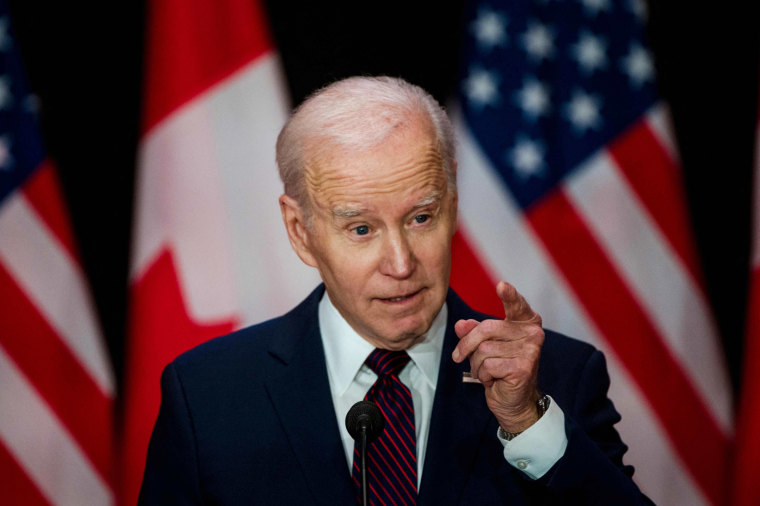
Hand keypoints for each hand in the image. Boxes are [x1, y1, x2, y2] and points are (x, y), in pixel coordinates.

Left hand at [452, 281, 544, 432]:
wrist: (514, 402)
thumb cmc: (500, 369)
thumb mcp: (484, 346)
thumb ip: (473, 332)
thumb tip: (460, 325)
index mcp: (526, 323)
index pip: (517, 305)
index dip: (509, 295)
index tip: (501, 285)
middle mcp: (533, 333)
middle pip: (486, 329)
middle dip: (466, 345)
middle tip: (458, 357)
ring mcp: (530, 350)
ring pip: (484, 349)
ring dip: (476, 364)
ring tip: (487, 372)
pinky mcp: (523, 367)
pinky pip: (488, 365)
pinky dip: (483, 375)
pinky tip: (494, 380)